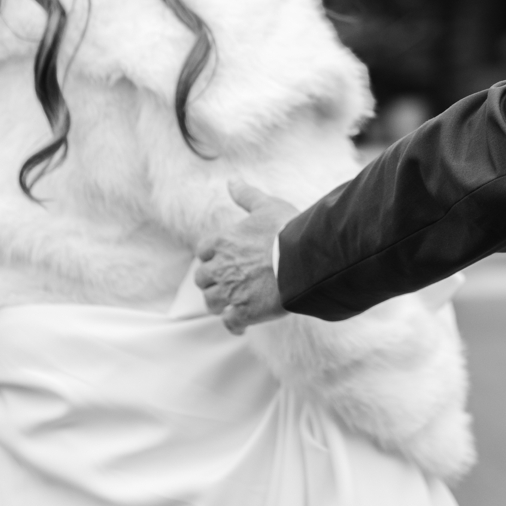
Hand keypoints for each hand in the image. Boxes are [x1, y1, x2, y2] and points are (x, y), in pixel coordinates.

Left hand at [196, 179, 297, 333]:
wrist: (303, 260)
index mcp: (222, 242)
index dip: (211, 256)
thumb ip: (246, 195)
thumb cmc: (287, 230)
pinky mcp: (243, 312)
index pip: (202, 251)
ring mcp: (230, 292)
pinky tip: (242, 324)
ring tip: (234, 303)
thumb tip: (232, 181)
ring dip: (220, 303)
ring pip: (212, 303)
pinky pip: (230, 323)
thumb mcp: (266, 205)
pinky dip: (233, 325)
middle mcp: (220, 268)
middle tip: (229, 282)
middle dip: (213, 281)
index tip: (223, 259)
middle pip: (203, 279)